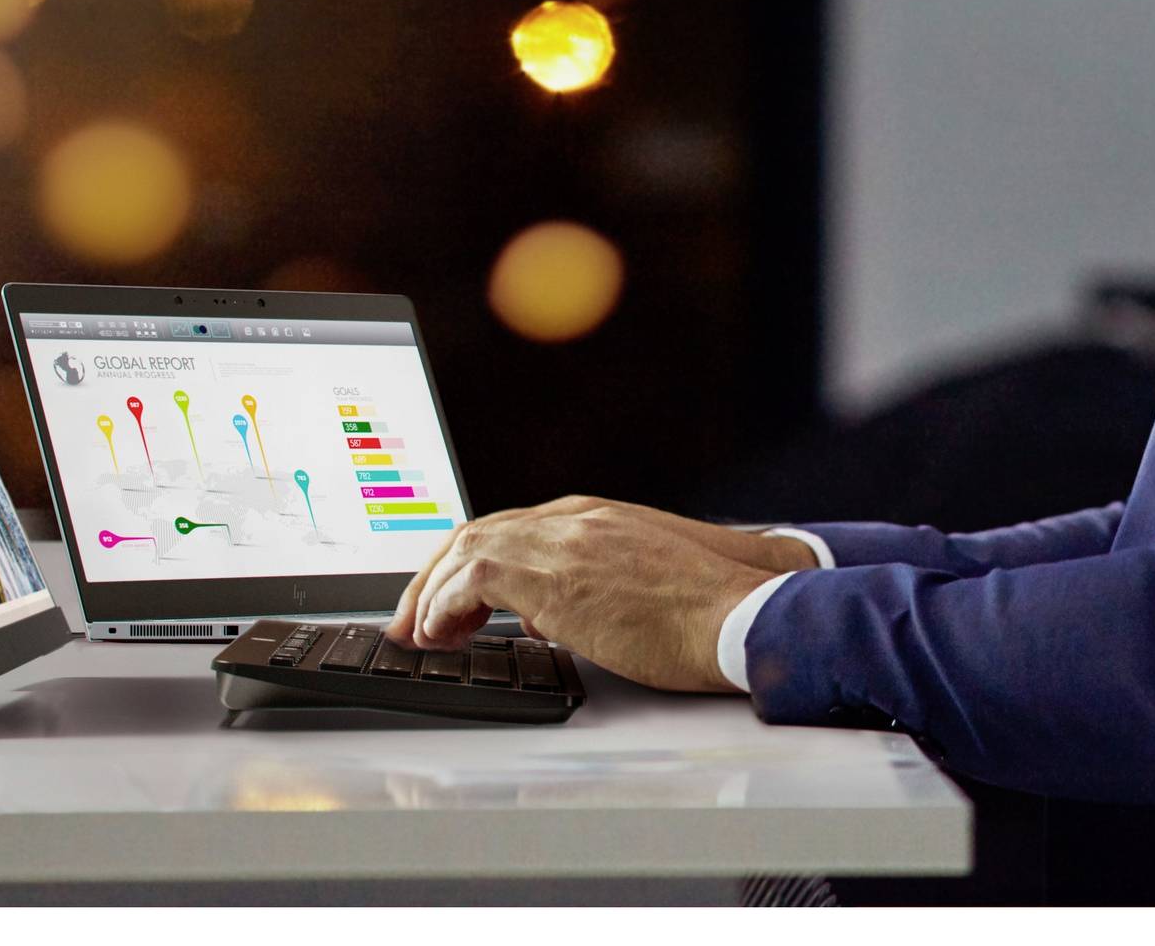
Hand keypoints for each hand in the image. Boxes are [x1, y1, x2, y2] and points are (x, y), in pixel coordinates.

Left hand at [382, 495, 794, 692]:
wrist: (740, 614)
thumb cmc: (708, 614)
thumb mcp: (643, 587)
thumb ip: (593, 587)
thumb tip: (552, 614)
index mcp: (595, 517)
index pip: (509, 528)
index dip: (466, 566)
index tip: (448, 600)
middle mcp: (573, 518)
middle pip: (476, 531)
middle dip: (433, 575)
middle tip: (413, 619)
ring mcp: (562, 541)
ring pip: (464, 549)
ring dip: (430, 594)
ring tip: (419, 635)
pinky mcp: (552, 575)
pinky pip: (470, 578)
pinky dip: (443, 605)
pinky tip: (441, 636)